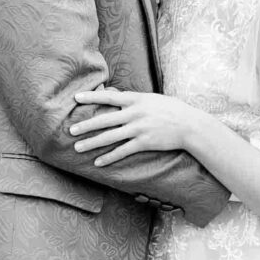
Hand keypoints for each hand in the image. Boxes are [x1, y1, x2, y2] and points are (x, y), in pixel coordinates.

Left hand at [70, 89, 204, 166]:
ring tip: (77, 148)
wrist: (189, 125)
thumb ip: (134, 100)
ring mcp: (139, 129)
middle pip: (104, 120)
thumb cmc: (171, 109)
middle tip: (70, 131)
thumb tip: (117, 98)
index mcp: (136, 99)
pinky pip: (122, 151)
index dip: (92, 97)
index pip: (109, 97)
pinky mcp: (144, 143)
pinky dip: (109, 157)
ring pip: (110, 137)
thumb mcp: (151, 99)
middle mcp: (135, 113)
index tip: (76, 98)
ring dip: (92, 143)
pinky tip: (98, 162)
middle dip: (86, 126)